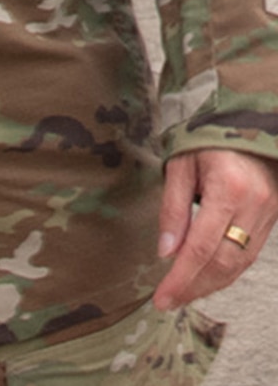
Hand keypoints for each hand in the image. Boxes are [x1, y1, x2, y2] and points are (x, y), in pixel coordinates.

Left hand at [153, 148, 277, 307]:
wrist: (249, 127)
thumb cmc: (207, 141)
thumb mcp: (180, 165)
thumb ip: (173, 208)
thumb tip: (166, 252)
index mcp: (229, 190)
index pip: (203, 246)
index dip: (182, 277)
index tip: (162, 297)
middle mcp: (254, 207)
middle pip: (224, 262)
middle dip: (194, 286)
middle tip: (167, 301)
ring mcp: (268, 216)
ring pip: (239, 264)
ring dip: (211, 284)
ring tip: (182, 295)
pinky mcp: (272, 221)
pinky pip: (248, 255)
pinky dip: (226, 271)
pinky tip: (206, 278)